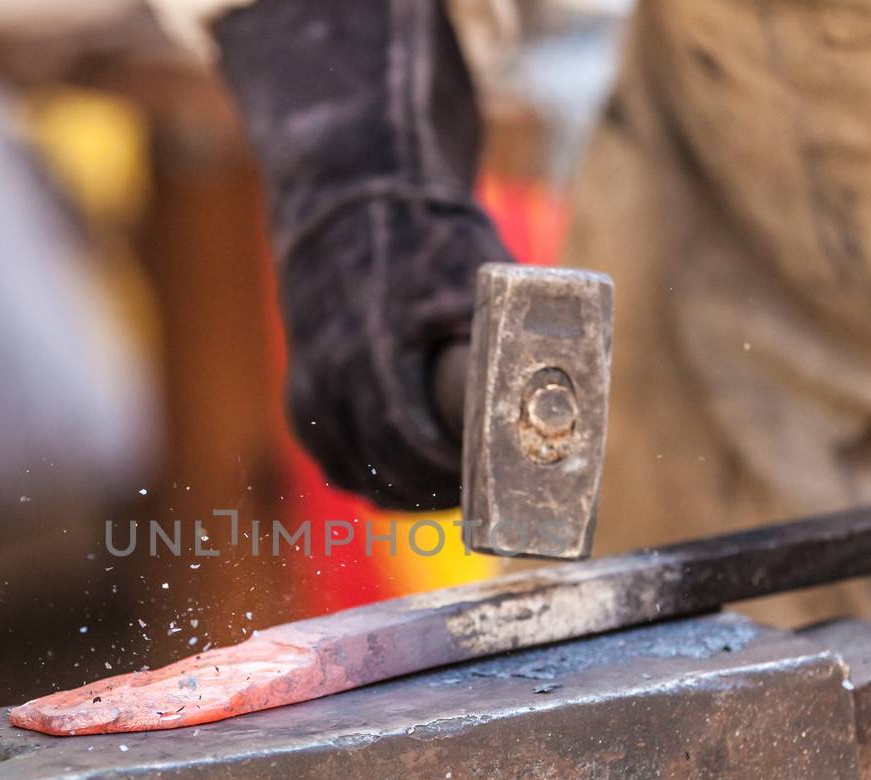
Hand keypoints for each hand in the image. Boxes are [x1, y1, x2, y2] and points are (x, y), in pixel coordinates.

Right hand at [215, 0, 512, 508]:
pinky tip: (405, 481)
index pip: (415, 445)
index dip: (457, 476)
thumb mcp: (477, 272)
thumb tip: (569, 391)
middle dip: (440, 490)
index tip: (497, 481)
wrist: (344, 192)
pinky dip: (368, 478)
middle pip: (388, 470)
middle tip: (487, 495)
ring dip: (404, 492)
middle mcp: (335, 377)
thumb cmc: (421, 230)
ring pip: (356, 475)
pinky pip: (333, 460)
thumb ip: (511, 332)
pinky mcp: (301, 392)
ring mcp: (312, 388)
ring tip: (452, 491)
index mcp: (377, 351)